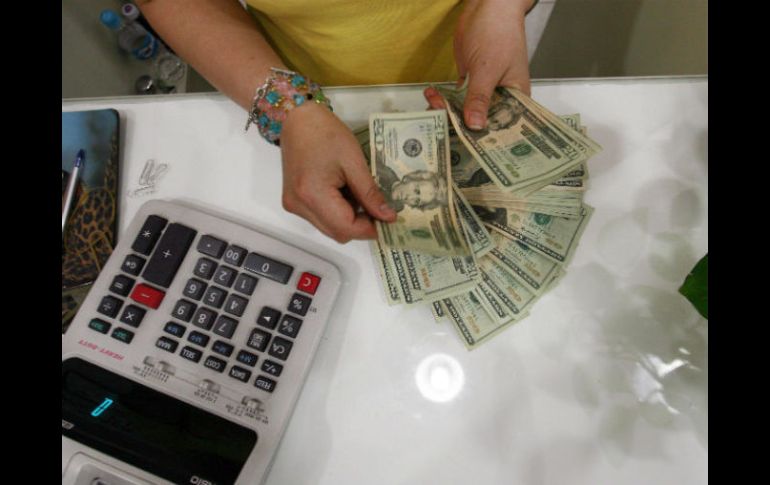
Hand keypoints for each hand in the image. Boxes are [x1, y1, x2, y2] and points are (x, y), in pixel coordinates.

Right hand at [280, 102, 396, 242]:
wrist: (297, 120)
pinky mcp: (293, 202)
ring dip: (348, 218)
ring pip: (330, 228)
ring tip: (356, 192)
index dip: (370, 228)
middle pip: (337, 233)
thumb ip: (370, 193)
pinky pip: (321, 218)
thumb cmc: (326, 134)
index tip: (387, 218)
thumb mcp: (354, 161)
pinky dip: (337, 212)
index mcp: (312, 194)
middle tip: (376, 205)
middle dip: (360, 224)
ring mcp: (294, 205)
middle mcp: (299, 206)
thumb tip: (388, 217)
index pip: (346, 228)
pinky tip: (343, 191)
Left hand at [424, 0, 531, 127]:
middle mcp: (502, 98)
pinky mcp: (471, 82)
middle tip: (440, 123)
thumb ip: (480, 98)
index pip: (504, 127)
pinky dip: (444, 98)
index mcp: (517, 97)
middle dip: (460, 124)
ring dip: (448, 109)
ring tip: (433, 102)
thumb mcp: (488, 68)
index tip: (467, 147)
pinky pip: (457, 98)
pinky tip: (433, 96)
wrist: (485, 6)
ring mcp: (485, 91)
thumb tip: (475, 125)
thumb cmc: (498, 31)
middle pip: (482, 122)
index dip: (486, 139)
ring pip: (466, 111)